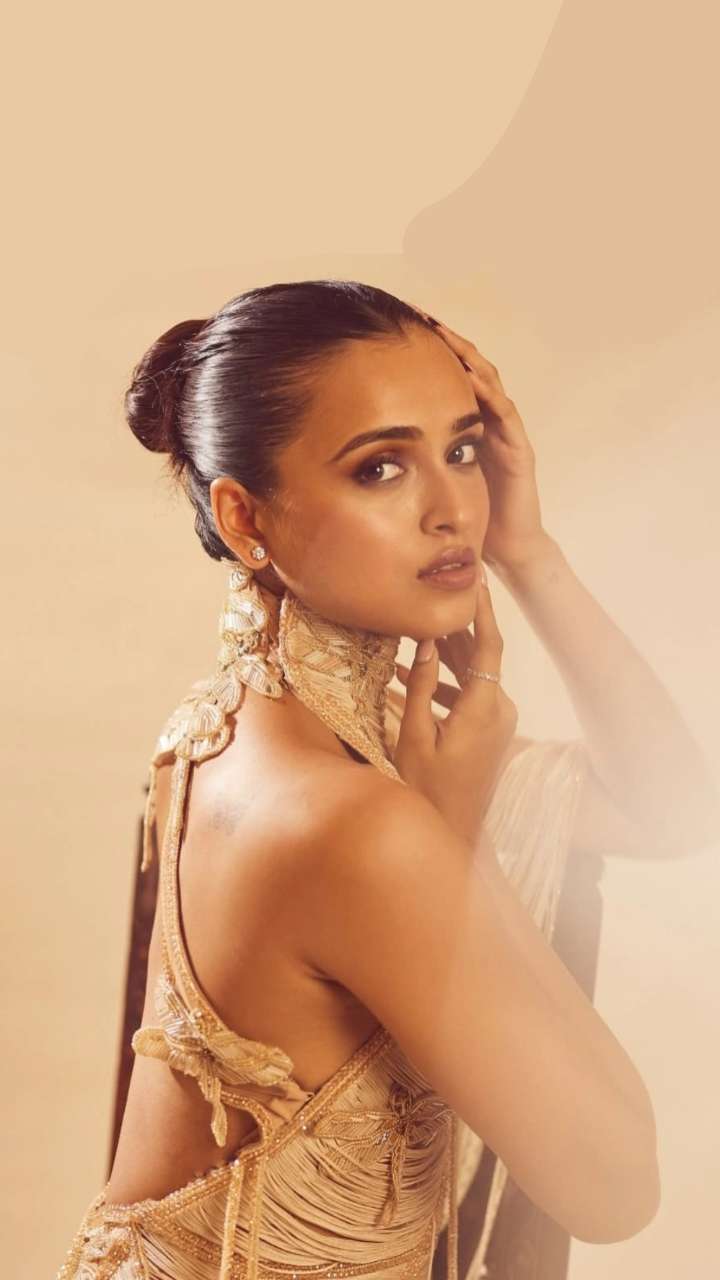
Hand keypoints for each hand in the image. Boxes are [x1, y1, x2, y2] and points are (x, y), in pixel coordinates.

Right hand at [392, 576, 517, 845]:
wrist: (452, 834)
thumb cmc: (427, 791)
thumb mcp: (415, 738)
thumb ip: (422, 687)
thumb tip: (424, 642)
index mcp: (485, 708)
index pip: (490, 646)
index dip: (484, 610)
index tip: (476, 578)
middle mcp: (500, 711)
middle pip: (481, 656)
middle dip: (459, 626)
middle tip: (437, 593)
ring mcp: (498, 722)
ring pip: (473, 675)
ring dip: (446, 655)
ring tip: (413, 630)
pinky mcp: (490, 732)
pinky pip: (470, 695)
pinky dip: (446, 682)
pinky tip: (412, 673)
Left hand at [413, 310, 551, 571]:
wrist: (506, 550)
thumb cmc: (468, 517)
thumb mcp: (430, 480)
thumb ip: (407, 461)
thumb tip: (358, 451)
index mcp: (466, 425)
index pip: (446, 378)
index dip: (426, 353)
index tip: (396, 330)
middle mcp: (488, 421)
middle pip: (467, 368)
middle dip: (444, 342)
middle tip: (417, 316)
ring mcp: (506, 433)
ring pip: (488, 382)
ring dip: (466, 356)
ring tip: (441, 334)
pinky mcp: (519, 451)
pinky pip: (504, 413)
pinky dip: (486, 392)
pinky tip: (467, 376)